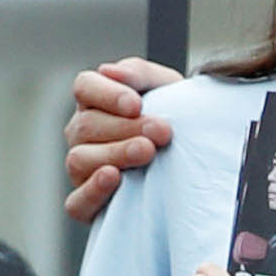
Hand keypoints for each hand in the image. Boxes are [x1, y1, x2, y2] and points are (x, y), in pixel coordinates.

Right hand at [62, 56, 184, 225]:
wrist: (198, 165)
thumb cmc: (176, 121)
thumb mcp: (168, 90)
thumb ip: (139, 74)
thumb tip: (109, 70)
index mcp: (96, 101)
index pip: (85, 87)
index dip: (107, 94)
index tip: (136, 104)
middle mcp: (82, 133)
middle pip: (86, 125)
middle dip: (126, 128)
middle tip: (161, 132)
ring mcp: (82, 169)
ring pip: (81, 159)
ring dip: (116, 154)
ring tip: (147, 152)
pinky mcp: (88, 204)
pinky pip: (77, 201)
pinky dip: (93, 190)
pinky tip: (113, 177)